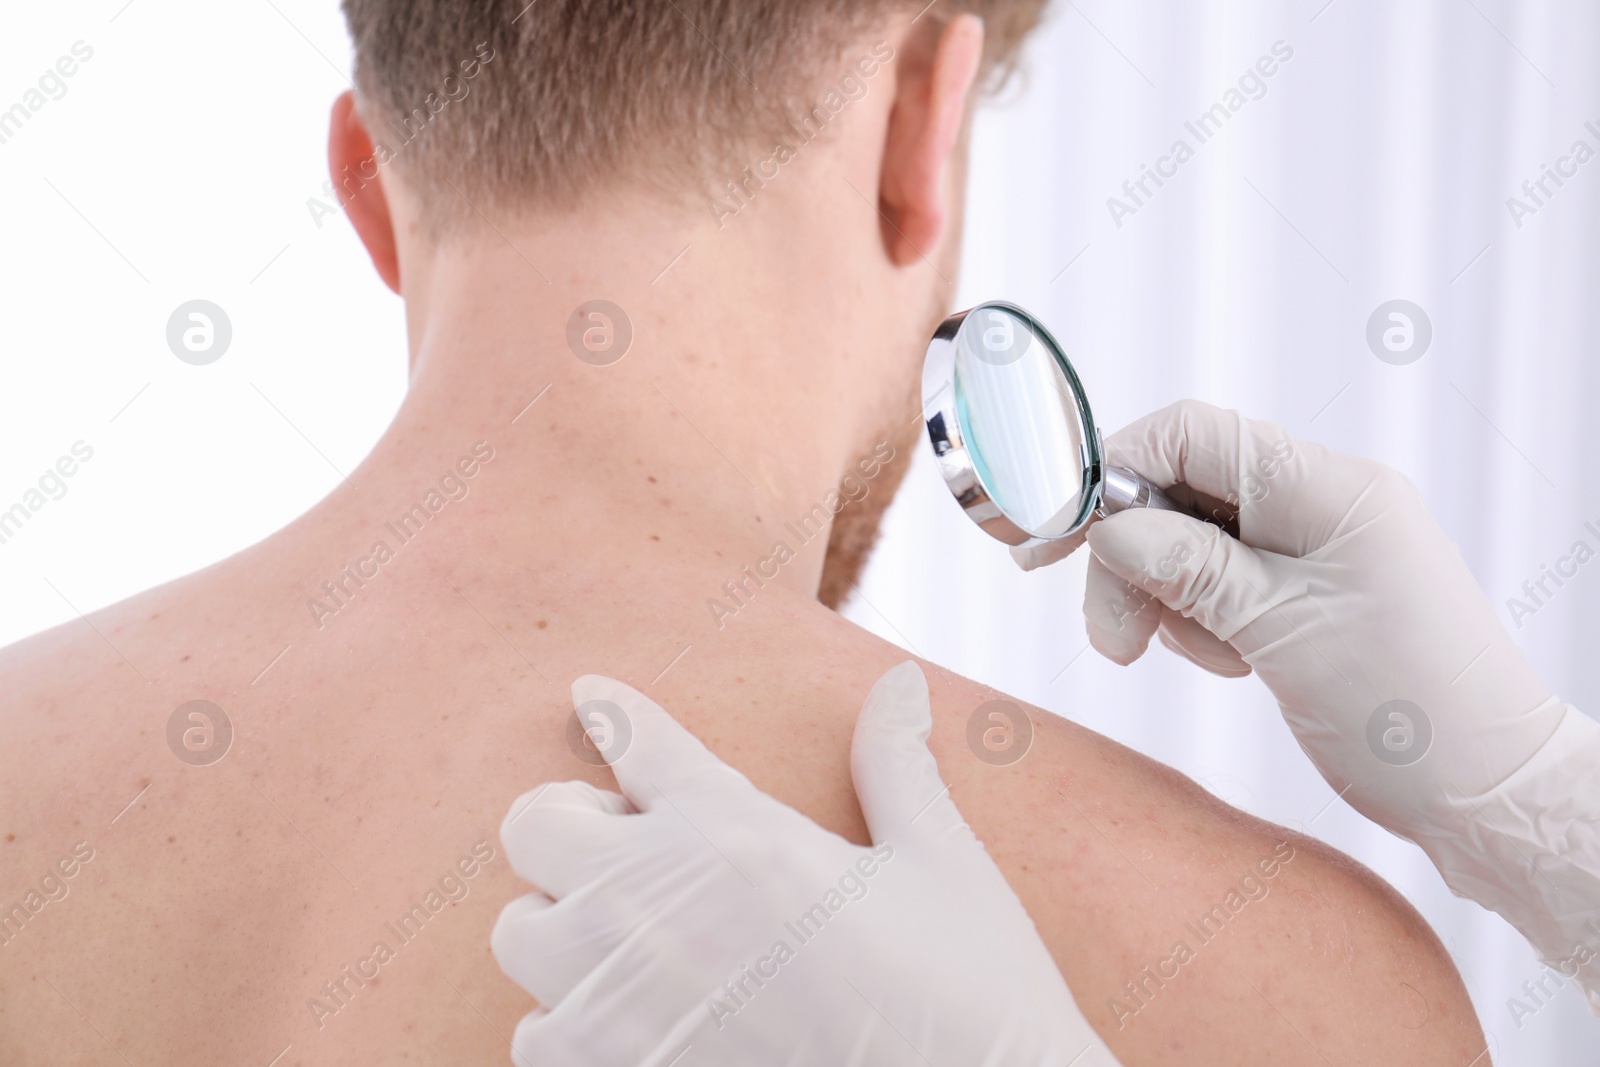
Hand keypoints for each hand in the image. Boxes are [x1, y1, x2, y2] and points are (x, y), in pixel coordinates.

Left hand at [491, 662, 1120, 1065]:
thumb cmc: (970, 1000)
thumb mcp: (942, 869)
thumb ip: (896, 767)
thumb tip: (902, 681)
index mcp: (741, 836)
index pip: (638, 741)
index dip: (615, 713)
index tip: (595, 697)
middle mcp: (658, 910)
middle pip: (534, 827)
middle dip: (575, 826)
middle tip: (634, 846)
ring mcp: (623, 1008)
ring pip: (523, 936)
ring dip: (568, 929)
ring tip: (637, 942)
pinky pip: (535, 1039)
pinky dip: (571, 1026)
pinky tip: (637, 1026)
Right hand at [1016, 400, 1599, 1005]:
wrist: (1486, 791)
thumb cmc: (1410, 710)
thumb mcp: (1280, 630)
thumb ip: (1188, 567)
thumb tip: (1110, 527)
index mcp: (1328, 488)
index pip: (1194, 436)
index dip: (1116, 472)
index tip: (1060, 534)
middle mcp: (1321, 505)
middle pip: (1183, 494)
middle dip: (1133, 560)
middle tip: (1112, 636)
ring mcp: (1315, 551)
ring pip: (1193, 545)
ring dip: (1167, 600)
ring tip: (1203, 660)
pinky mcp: (1306, 596)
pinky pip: (1222, 587)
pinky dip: (1203, 623)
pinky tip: (1232, 663)